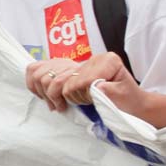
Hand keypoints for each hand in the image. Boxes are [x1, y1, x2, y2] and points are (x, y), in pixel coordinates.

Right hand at [25, 53, 140, 112]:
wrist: (129, 100)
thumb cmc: (127, 101)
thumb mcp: (123, 98)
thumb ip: (108, 92)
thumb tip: (94, 88)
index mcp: (107, 61)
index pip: (78, 80)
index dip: (77, 96)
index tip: (83, 103)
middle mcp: (91, 57)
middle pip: (57, 77)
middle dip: (58, 96)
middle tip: (63, 107)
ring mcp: (77, 60)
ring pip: (43, 73)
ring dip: (46, 92)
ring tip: (55, 104)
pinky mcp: (66, 66)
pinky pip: (37, 68)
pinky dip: (35, 83)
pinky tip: (43, 95)